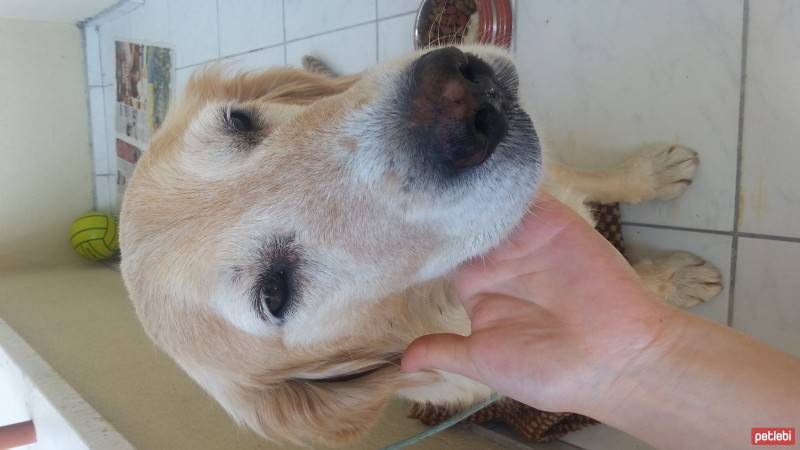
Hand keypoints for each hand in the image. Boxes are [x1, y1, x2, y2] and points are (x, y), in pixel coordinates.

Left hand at [402, 194, 678, 414]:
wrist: (618, 359)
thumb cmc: (551, 371)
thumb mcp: (485, 363)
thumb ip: (445, 351)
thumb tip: (403, 361)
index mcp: (479, 288)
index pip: (441, 257)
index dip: (420, 246)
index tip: (386, 230)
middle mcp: (500, 259)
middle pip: (459, 224)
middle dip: (436, 209)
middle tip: (400, 188)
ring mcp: (525, 237)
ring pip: (485, 203)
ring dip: (464, 190)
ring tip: (428, 169)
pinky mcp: (551, 219)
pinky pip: (522, 192)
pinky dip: (501, 179)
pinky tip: (471, 168)